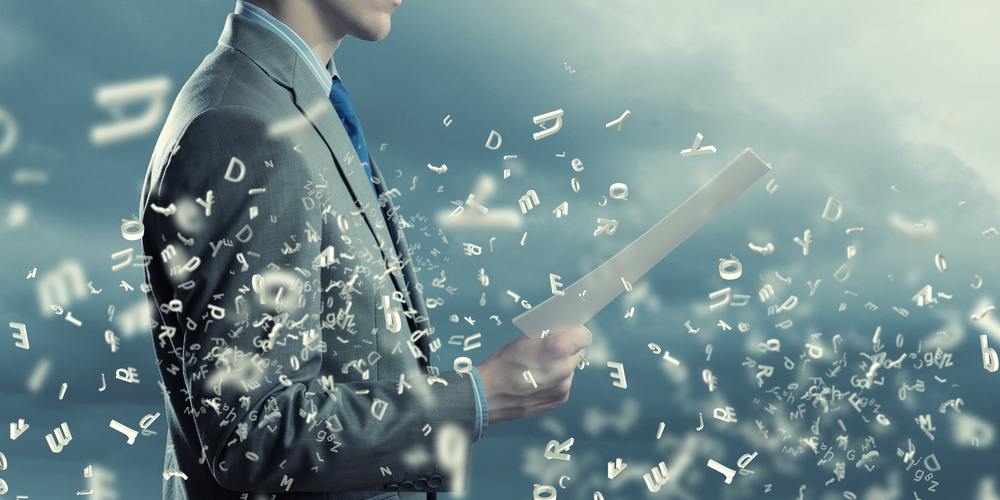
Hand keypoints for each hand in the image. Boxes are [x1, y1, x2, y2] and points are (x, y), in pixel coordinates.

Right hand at [476, 326, 591, 423]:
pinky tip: (538, 379)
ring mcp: (563, 387)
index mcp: (557, 349)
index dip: (576, 331)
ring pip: (571, 367)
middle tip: (550, 349)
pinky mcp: (560, 399)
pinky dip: (556, 379)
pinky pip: (565, 382)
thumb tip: (563, 328)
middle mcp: (564, 369)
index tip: (568, 332)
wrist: (487, 395)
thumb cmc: (502, 364)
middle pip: (579, 351)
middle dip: (568, 347)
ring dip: (561, 364)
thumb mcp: (524, 339)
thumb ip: (548, 333)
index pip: (584, 335)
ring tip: (540, 367)